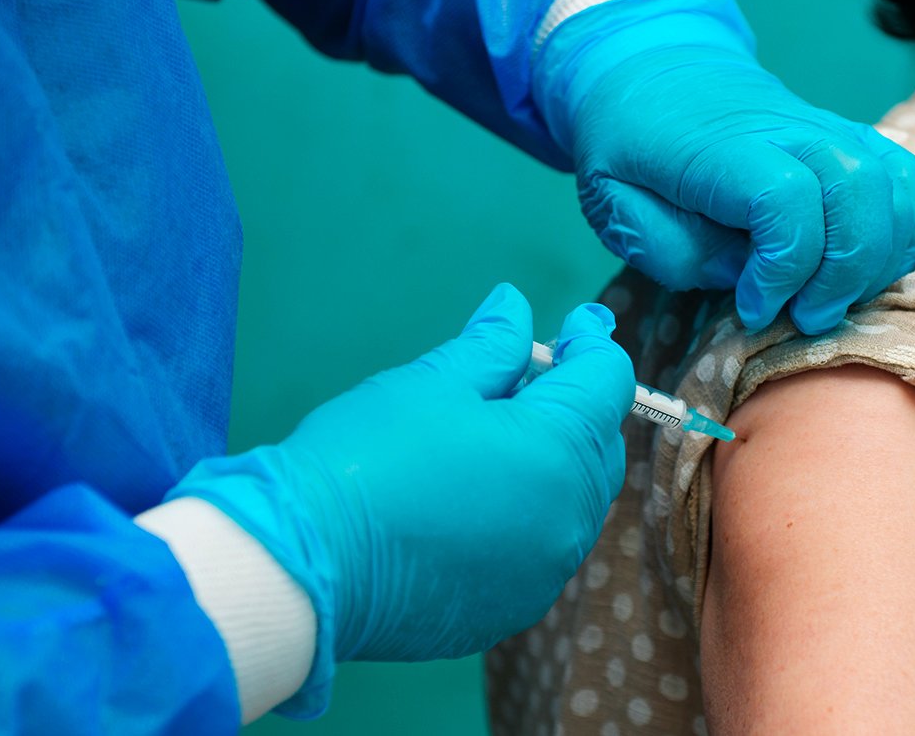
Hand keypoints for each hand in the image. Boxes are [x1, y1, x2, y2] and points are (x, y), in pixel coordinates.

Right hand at [169, 284, 632, 666]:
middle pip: (599, 444)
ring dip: (554, 462)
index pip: (608, 381)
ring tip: (496, 436)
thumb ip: (492, 345)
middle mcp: (570, 517)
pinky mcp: (513, 608)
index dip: (590, 344)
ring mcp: (545, 571)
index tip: (573, 324)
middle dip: (576, 404)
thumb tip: (515, 306)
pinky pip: (541, 548)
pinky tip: (477, 498)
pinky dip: (527, 514)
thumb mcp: (432, 382)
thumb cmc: (368, 456)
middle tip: (527, 375)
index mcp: (561, 450)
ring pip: (575, 500)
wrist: (306, 567)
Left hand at [535, 0, 914, 334]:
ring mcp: (829, 128)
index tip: (752, 306)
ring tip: (832, 298)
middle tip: (804, 316)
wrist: (653, 68)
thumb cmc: (628, 145)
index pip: (785, 198)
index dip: (782, 266)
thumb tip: (744, 272)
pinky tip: (863, 269)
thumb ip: (673, 249)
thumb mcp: (614, 204)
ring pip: (896, 185)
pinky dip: (903, 233)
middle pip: (857, 188)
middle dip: (843, 271)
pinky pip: (908, 181)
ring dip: (878, 259)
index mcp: (720, 146)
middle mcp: (788, 129)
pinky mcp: (853, 139)